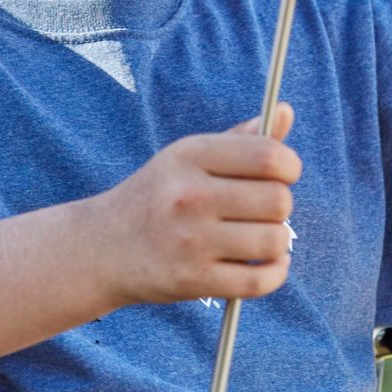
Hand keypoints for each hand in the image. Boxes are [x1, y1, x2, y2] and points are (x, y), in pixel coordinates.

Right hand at [92, 105, 299, 306]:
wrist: (103, 248)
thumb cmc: (159, 196)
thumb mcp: (189, 157)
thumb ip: (241, 139)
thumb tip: (286, 110)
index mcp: (191, 155)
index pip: (269, 156)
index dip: (289, 166)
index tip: (283, 174)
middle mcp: (189, 195)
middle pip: (278, 200)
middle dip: (280, 206)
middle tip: (262, 211)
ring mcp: (190, 240)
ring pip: (274, 241)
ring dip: (277, 242)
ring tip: (259, 238)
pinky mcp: (193, 280)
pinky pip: (260, 280)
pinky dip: (274, 273)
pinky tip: (268, 264)